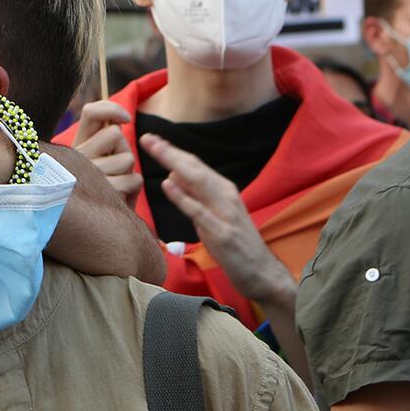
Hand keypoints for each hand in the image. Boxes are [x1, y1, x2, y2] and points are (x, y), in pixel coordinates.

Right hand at [69, 100, 140, 200]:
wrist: (89, 222)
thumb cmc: (98, 185)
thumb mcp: (96, 157)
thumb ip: (104, 135)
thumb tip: (121, 119)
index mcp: (77, 143)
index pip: (90, 112)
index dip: (111, 109)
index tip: (126, 119)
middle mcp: (78, 155)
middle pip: (116, 134)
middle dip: (123, 149)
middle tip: (113, 167)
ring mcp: (89, 174)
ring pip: (128, 158)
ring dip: (129, 171)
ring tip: (114, 183)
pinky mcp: (103, 192)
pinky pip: (135, 179)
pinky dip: (133, 188)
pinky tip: (118, 197)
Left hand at [141, 133, 293, 308]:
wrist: (261, 272)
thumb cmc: (235, 243)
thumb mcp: (214, 214)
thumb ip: (196, 195)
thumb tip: (173, 175)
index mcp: (223, 189)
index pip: (195, 165)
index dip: (174, 151)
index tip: (153, 140)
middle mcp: (226, 196)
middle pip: (195, 168)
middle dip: (170, 152)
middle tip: (148, 139)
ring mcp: (225, 213)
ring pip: (198, 182)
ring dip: (174, 164)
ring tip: (155, 150)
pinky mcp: (222, 233)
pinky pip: (199, 211)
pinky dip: (183, 196)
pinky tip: (168, 185)